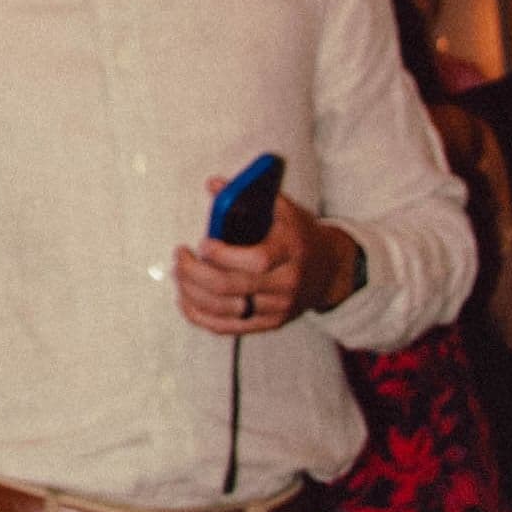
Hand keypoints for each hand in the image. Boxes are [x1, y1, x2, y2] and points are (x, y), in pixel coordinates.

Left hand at [174, 181, 357, 333]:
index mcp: (292, 252)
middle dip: (195, 272)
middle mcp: (286, 284)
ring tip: (179, 273)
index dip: (224, 255)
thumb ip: (251, 196)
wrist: (332, 270)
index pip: (257, 260)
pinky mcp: (268, 323)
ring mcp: (277, 308)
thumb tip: (214, 184)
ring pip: (224, 309)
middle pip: (231, 286)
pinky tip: (185, 300)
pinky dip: (199, 316)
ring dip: (191, 292)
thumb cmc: (300, 236)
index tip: (204, 244)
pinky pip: (226, 327)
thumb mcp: (285, 211)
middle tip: (181, 256)